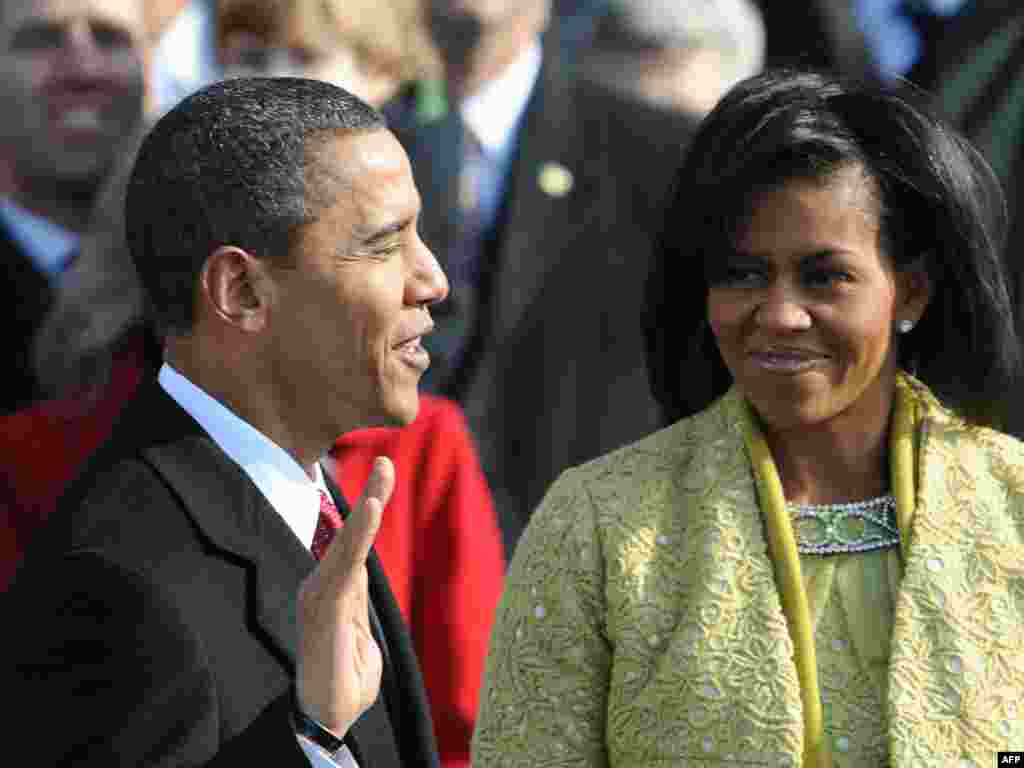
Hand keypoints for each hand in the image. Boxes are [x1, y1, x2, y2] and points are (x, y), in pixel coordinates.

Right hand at [295, 456, 393, 736]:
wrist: (326, 719)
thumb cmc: (346, 680)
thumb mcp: (362, 631)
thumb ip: (359, 600)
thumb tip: (359, 575)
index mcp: (333, 591)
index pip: (355, 544)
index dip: (369, 510)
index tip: (384, 474)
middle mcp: (322, 588)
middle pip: (350, 536)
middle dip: (371, 497)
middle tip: (387, 461)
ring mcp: (320, 597)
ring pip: (347, 546)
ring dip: (366, 512)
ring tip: (382, 478)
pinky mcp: (324, 608)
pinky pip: (345, 565)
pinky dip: (358, 536)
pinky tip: (370, 512)